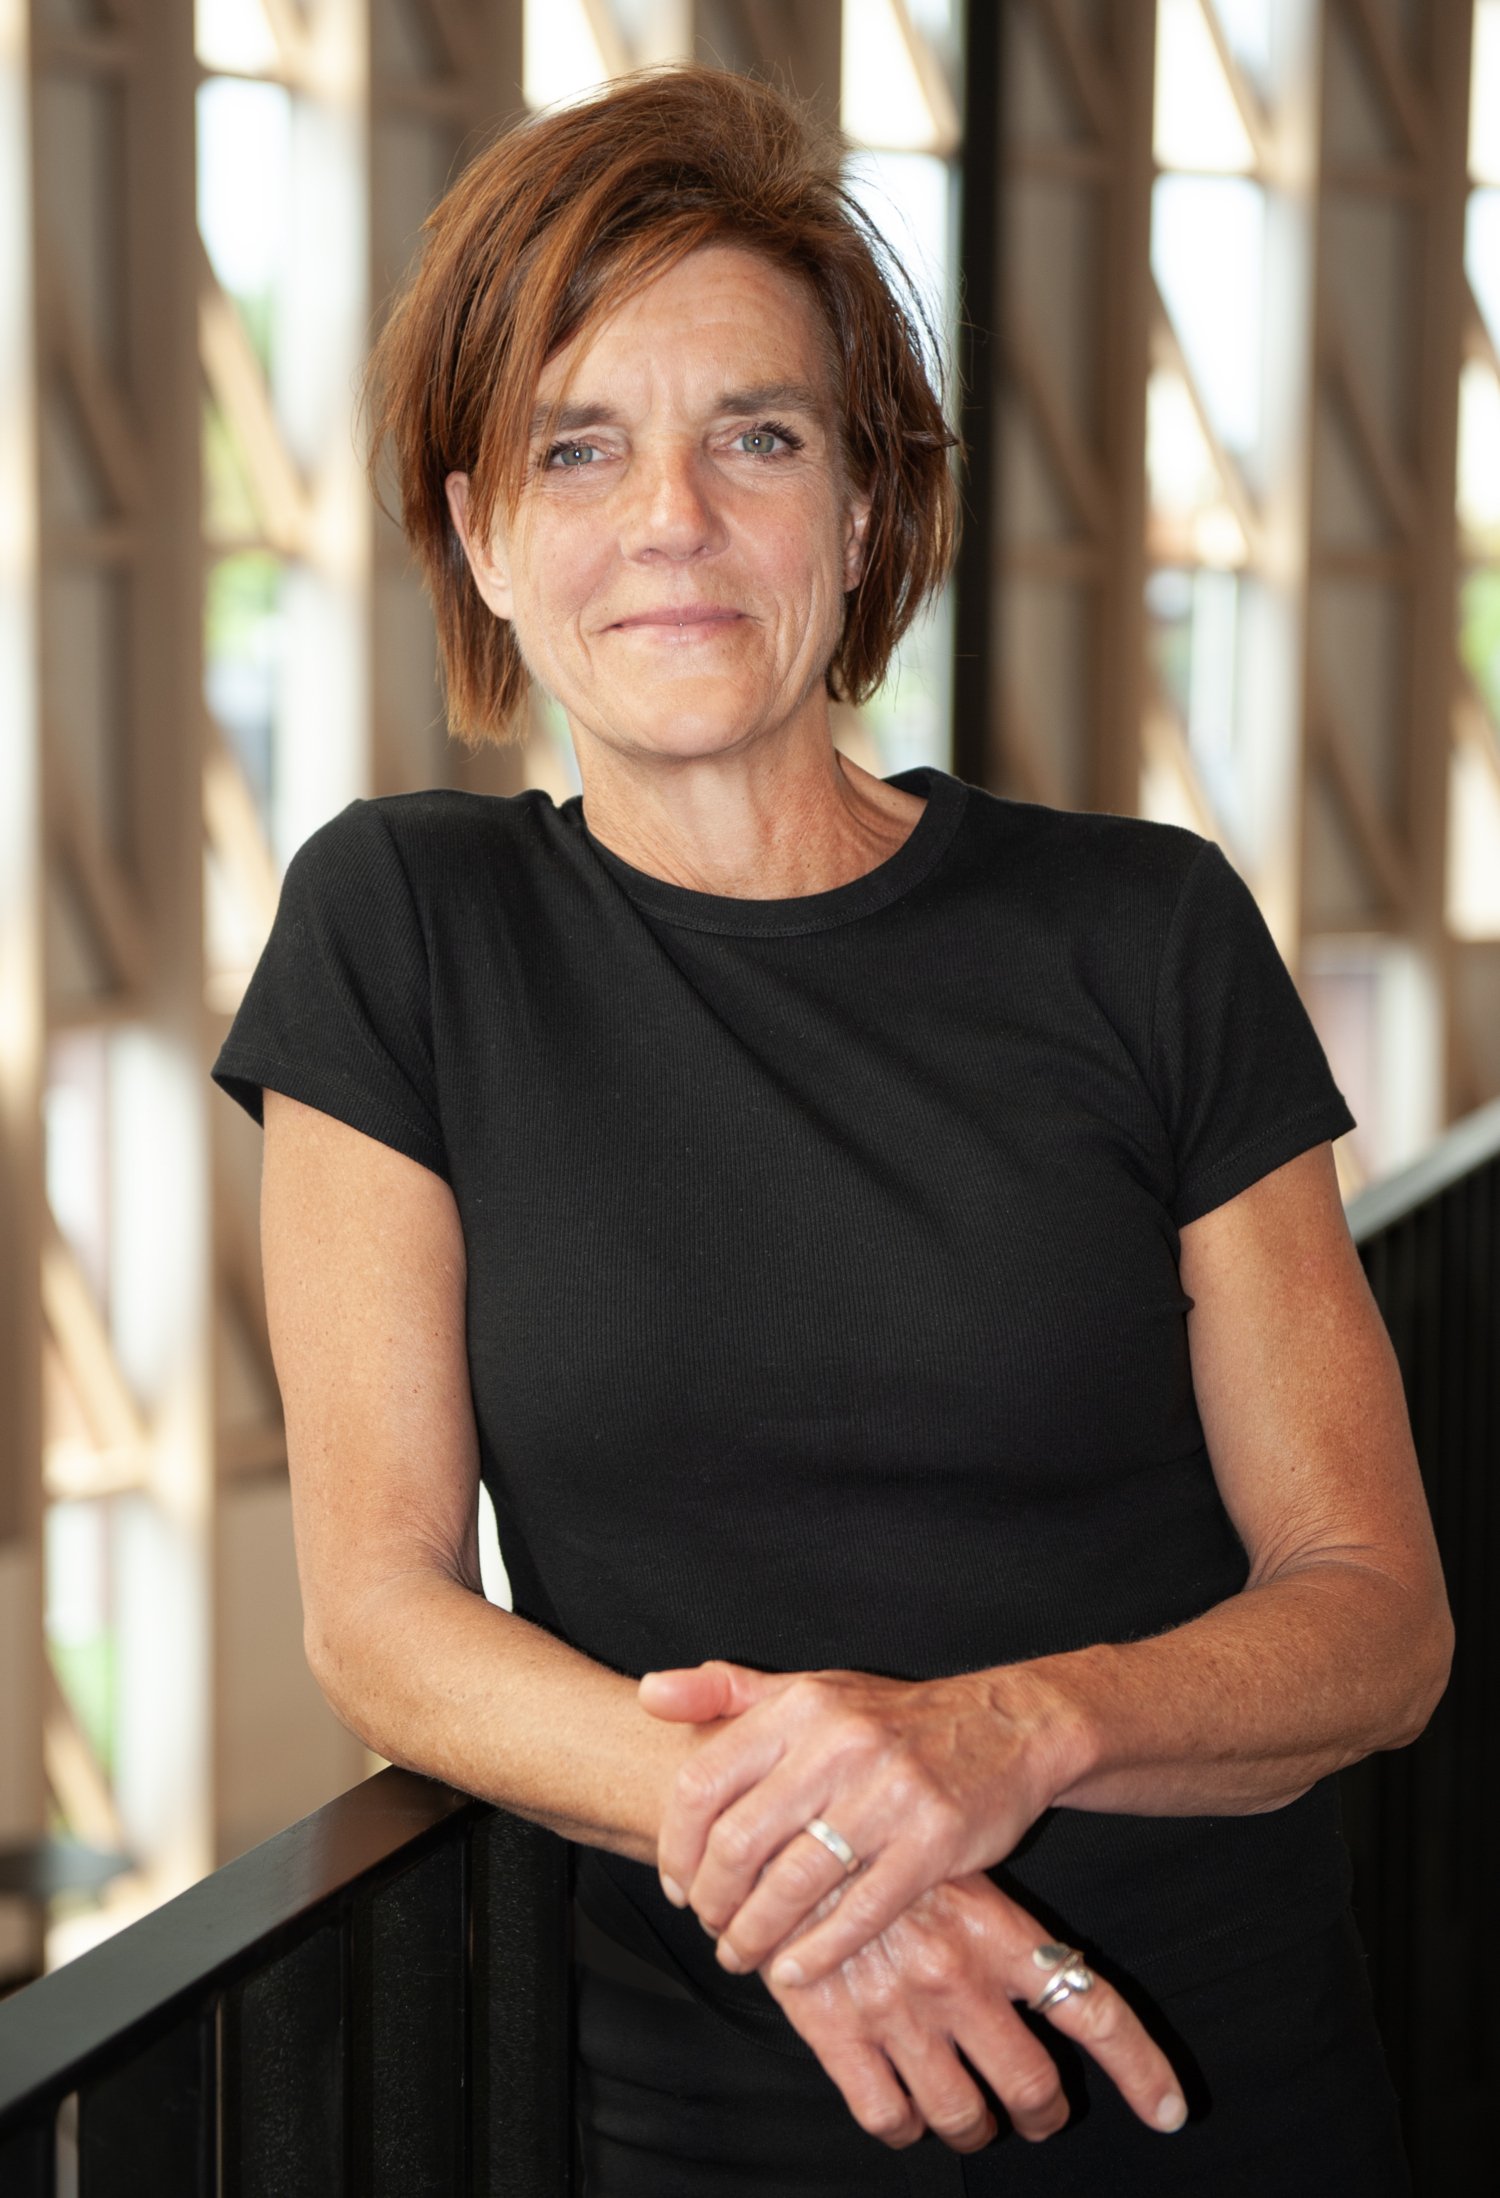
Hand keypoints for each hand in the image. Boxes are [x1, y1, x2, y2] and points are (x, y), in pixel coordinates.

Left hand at [640, 1658, 1078, 1985]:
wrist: (1006, 1727)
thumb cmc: (890, 1718)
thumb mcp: (810, 1688)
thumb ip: (726, 1692)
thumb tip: (648, 1692)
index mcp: (800, 1706)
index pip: (703, 1783)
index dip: (675, 1846)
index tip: (675, 1883)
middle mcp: (839, 1745)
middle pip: (739, 1844)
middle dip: (711, 1902)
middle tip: (710, 1926)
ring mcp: (889, 1795)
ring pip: (792, 1886)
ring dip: (754, 1936)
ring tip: (742, 1955)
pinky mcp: (934, 1843)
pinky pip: (858, 1914)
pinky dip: (816, 1954)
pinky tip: (795, 1971)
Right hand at [762, 1872, 1187, 2151]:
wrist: (772, 1822)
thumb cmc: (870, 1832)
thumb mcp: (949, 1853)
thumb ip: (999, 1914)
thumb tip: (1054, 1968)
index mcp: (996, 1928)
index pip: (1090, 2008)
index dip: (1139, 2068)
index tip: (1171, 2110)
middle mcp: (958, 1976)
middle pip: (1033, 2085)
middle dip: (1041, 2114)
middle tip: (1036, 2116)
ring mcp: (899, 2010)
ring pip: (964, 2116)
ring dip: (974, 2126)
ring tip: (972, 2118)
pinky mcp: (838, 2033)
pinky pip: (888, 2118)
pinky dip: (903, 2128)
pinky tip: (903, 2111)